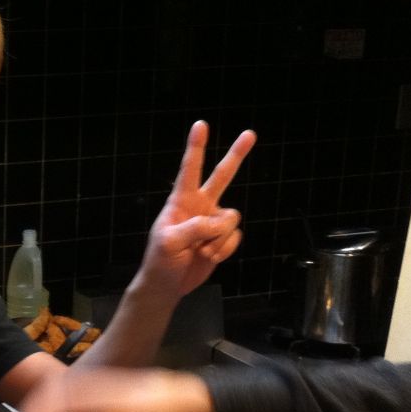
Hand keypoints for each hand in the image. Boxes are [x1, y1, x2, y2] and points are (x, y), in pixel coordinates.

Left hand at [139, 120, 256, 298]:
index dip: (196, 148)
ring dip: (220, 238)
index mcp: (180, 202)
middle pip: (222, 176)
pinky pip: (235, 237)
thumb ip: (195, 228)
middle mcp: (199, 206)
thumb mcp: (169, 243)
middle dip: (236, 155)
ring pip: (232, 218)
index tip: (200, 125)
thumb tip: (220, 222)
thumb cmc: (160, 261)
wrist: (168, 285)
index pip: (189, 170)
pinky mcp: (222, 239)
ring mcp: (212, 223)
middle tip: (250, 134)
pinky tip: (209, 256)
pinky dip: (224, 249)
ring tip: (201, 250)